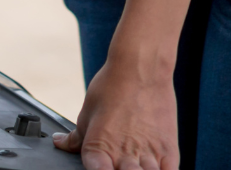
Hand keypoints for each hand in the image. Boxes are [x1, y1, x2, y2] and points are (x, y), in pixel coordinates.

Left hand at [52, 53, 178, 169]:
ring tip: (133, 163)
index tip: (98, 167)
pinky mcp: (169, 153)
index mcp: (98, 147)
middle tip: (118, 163)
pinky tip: (152, 167)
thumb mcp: (87, 111)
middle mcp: (122, 156)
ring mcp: (147, 156)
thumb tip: (61, 144)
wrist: (140, 70)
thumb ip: (76, 136)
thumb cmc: (111, 88)